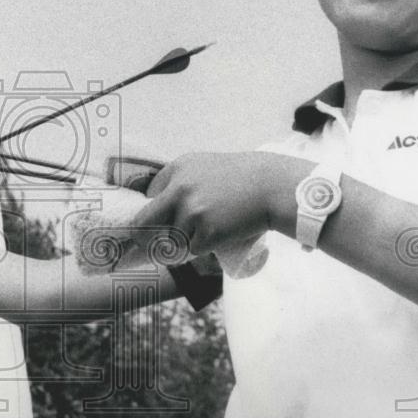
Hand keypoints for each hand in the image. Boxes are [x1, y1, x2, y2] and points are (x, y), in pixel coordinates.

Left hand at [132, 152, 272, 256]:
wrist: (273, 186)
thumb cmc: (242, 178)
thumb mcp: (205, 167)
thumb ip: (181, 183)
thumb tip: (158, 210)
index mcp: (177, 169)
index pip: (148, 198)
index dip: (151, 214)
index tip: (153, 226)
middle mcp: (179, 189)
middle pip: (144, 222)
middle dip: (144, 238)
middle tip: (151, 248)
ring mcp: (192, 211)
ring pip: (174, 240)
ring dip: (186, 243)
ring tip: (210, 230)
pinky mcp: (207, 231)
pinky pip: (194, 250)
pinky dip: (204, 249)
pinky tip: (220, 237)